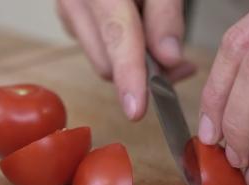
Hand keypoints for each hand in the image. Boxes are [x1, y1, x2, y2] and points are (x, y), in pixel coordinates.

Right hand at [57, 0, 195, 120]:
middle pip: (107, 61)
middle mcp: (74, 0)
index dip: (130, 76)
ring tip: (164, 45)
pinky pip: (96, 47)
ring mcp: (67, 10)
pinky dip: (121, 51)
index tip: (138, 109)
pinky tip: (140, 33)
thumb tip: (170, 60)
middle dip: (142, 73)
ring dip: (134, 64)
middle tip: (181, 65)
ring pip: (101, 59)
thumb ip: (166, 13)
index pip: (117, 37)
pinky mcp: (71, 17)